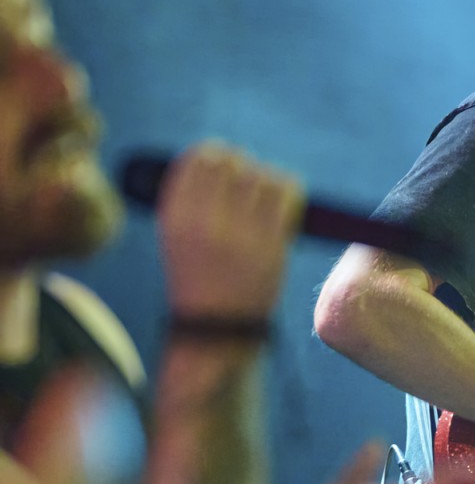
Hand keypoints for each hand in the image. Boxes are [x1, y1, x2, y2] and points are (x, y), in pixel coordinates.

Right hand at [157, 143, 303, 319]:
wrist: (218, 329)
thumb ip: (190, 197)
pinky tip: (283, 204)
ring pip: (262, 176)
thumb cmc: (197, 277)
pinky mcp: (272, 245)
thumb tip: (216, 155)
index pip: (198, 158)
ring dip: (266, 181)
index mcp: (176, 217)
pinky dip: (289, 191)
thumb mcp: (176, 236)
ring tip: (264, 200)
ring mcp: (240, 234)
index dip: (215, 155)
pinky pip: (287, 194)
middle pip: (231, 161)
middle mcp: (205, 222)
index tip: (225, 167)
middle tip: (247, 184)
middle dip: (242, 166)